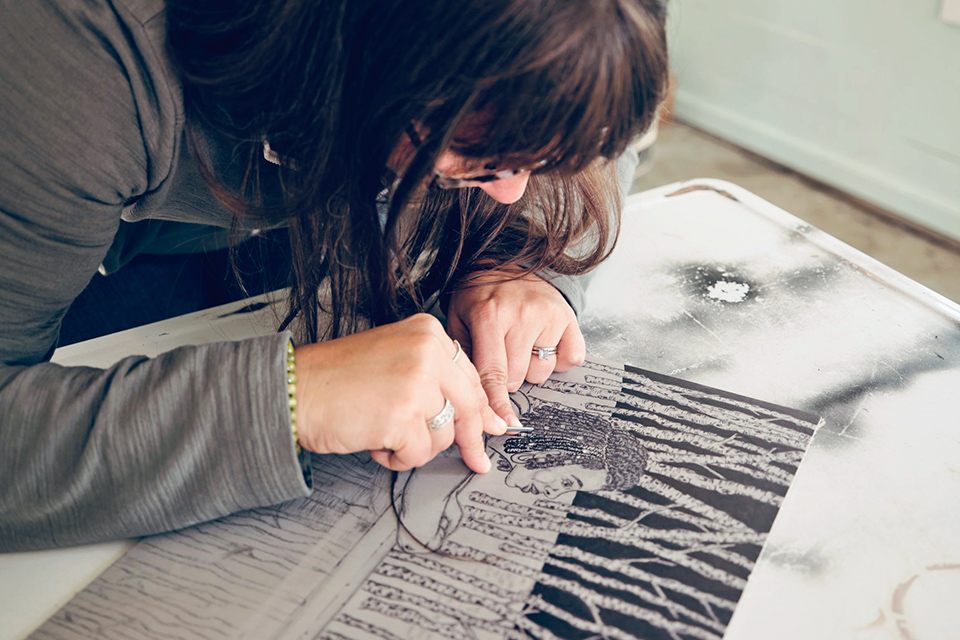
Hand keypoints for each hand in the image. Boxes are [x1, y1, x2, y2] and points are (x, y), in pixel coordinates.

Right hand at [292, 314, 506, 472]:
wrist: (293, 390)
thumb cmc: (336, 379)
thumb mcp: (394, 360)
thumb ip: (435, 379)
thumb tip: (482, 416)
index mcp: (427, 332)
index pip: (470, 377)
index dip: (482, 409)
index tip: (492, 427)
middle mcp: (427, 351)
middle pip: (469, 407)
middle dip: (470, 440)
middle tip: (475, 461)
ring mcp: (417, 383)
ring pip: (445, 435)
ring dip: (416, 446)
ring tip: (383, 431)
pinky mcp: (403, 416)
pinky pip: (419, 454)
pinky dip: (397, 458)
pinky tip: (375, 442)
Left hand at [446, 272, 585, 427]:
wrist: (504, 263)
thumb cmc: (478, 297)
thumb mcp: (458, 321)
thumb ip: (464, 360)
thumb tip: (474, 404)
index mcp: (489, 315)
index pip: (493, 373)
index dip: (496, 404)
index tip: (504, 426)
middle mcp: (521, 314)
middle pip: (517, 377)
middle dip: (506, 376)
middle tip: (501, 352)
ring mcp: (548, 314)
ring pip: (542, 372)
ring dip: (530, 367)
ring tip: (520, 342)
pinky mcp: (568, 316)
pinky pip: (571, 359)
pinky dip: (558, 359)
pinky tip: (543, 342)